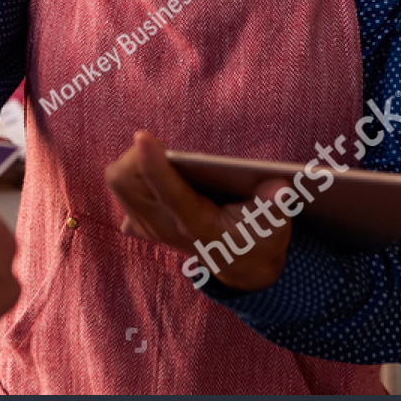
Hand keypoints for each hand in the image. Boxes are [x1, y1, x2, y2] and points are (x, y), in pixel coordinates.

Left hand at [104, 131, 292, 291]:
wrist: (242, 265)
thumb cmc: (259, 237)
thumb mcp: (276, 224)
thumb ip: (275, 205)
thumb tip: (281, 189)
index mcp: (198, 228)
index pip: (170, 195)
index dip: (156, 165)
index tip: (143, 135)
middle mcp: (165, 228)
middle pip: (127, 182)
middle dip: (139, 157)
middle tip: (166, 151)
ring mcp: (149, 228)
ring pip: (119, 182)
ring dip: (135, 162)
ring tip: (165, 160)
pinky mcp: (141, 223)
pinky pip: (122, 189)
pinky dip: (134, 175)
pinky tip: (158, 177)